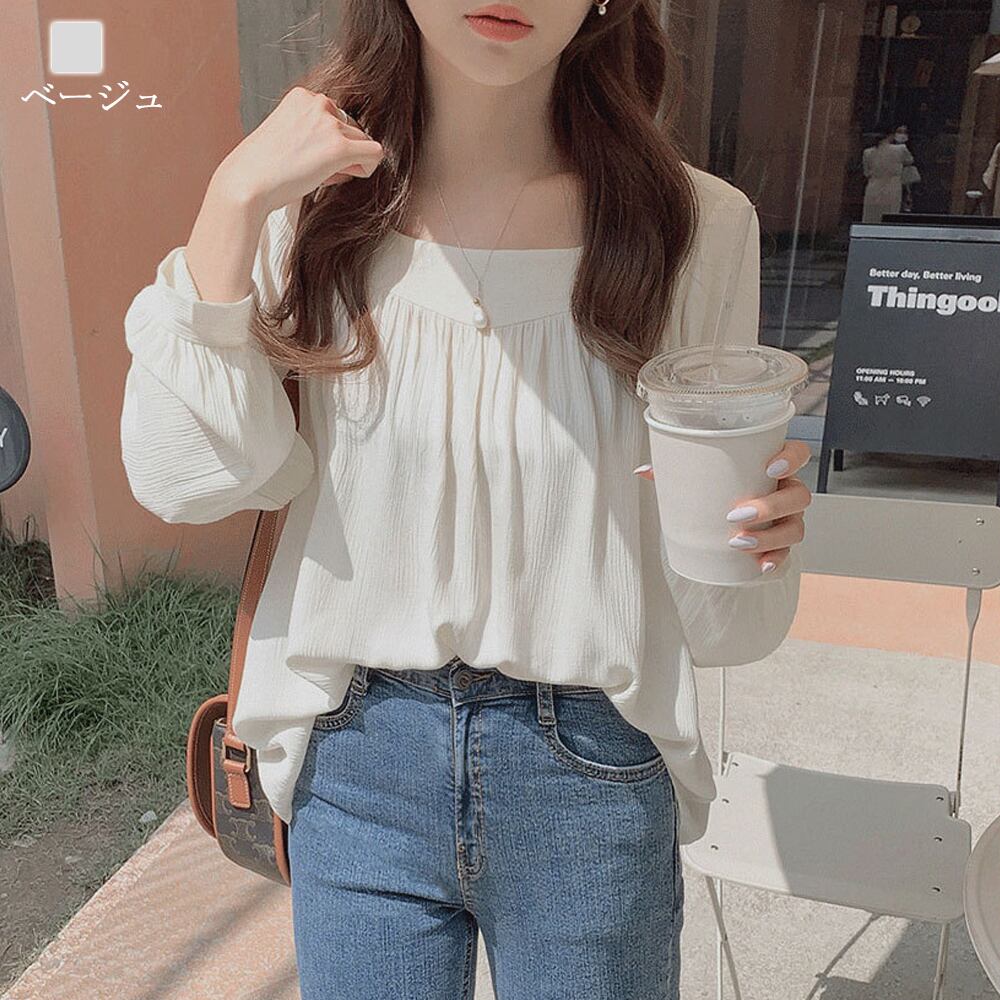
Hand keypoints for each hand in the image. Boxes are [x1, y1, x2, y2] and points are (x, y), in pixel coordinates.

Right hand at [214, 86, 384, 217]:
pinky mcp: (340, 147)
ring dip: (350, 162)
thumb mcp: (287, 137)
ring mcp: (329, 124)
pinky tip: (343, 177)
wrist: (246, 183)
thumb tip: (352, 152)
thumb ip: (316, 135)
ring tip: (322, 175)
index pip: (334, 116)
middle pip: (351, 127)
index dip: (327, 141)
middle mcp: (317, 103)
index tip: (308, 157)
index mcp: (301, 96)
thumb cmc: (262, 168)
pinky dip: (367, 167)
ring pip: (363, 141)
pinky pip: (376, 154)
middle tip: (316, 170)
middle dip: (341, 151)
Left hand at [634, 439, 811, 574]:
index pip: (799, 452)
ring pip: (795, 526)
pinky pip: (788, 553)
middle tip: (736, 516)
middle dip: (770, 507)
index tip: (769, 469)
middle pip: (798, 495)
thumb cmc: (712, 486)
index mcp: (772, 465)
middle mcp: (786, 490)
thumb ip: (672, 468)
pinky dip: (776, 559)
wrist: (717, 515)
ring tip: (738, 543)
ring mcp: (787, 517)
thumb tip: (641, 471)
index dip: (792, 459)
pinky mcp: (780, 541)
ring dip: (770, 537)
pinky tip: (760, 566)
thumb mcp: (695, 474)